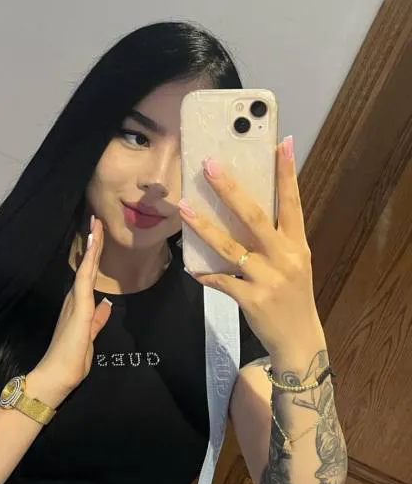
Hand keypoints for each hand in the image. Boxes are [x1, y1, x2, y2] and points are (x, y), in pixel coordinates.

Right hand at [31, 216, 111, 402]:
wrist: (55, 378)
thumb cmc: (70, 363)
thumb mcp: (90, 338)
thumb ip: (97, 321)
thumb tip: (105, 306)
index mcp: (78, 307)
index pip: (89, 276)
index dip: (94, 256)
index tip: (98, 236)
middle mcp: (74, 300)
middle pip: (86, 266)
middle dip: (92, 243)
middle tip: (95, 219)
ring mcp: (75, 302)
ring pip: (85, 268)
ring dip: (92, 246)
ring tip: (95, 223)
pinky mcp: (78, 308)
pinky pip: (85, 279)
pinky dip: (89, 261)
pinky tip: (92, 245)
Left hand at [177, 136, 325, 358]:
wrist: (298, 340)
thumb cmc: (292, 297)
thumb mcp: (293, 264)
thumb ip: (275, 239)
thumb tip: (246, 210)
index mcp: (297, 244)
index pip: (291, 202)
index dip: (286, 173)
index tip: (280, 143)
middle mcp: (285, 257)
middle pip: (254, 217)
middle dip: (230, 189)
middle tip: (210, 165)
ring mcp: (268, 279)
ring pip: (230, 247)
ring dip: (204, 226)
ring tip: (184, 208)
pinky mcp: (252, 299)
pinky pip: (221, 281)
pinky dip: (204, 273)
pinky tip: (190, 268)